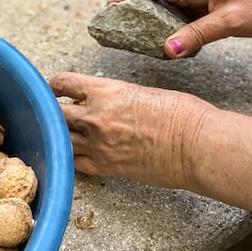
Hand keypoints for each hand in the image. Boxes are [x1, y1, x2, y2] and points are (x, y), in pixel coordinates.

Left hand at [49, 72, 212, 188]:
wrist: (198, 146)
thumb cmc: (182, 114)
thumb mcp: (142, 91)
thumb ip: (113, 95)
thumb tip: (97, 100)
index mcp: (106, 91)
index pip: (64, 82)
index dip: (56, 85)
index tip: (56, 88)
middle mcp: (96, 117)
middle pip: (55, 112)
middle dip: (53, 110)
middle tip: (56, 110)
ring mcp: (99, 145)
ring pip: (61, 139)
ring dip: (61, 133)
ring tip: (65, 131)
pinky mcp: (107, 168)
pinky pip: (75, 162)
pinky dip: (72, 156)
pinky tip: (77, 151)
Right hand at [110, 0, 251, 56]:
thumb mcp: (232, 23)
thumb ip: (198, 35)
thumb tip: (168, 50)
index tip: (111, 2)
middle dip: (137, 5)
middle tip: (113, 19)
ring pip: (172, 6)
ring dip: (153, 18)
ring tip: (130, 31)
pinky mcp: (212, 8)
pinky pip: (186, 17)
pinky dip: (173, 28)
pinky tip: (163, 40)